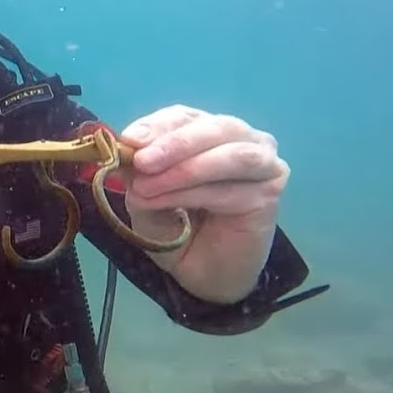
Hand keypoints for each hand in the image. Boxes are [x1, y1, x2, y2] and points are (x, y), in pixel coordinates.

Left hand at [119, 105, 288, 302]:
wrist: (205, 275)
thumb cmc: (179, 230)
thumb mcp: (146, 198)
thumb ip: (138, 175)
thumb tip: (123, 153)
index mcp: (207, 133)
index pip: (185, 117)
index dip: (157, 125)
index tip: (130, 139)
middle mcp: (241, 140)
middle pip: (213, 128)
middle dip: (173, 144)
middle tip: (141, 161)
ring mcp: (262, 164)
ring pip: (229, 154)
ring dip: (184, 169)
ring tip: (147, 186)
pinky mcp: (269, 194)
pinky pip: (230, 189)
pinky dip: (192, 193)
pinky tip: (164, 202)